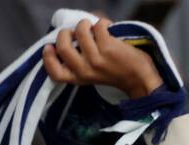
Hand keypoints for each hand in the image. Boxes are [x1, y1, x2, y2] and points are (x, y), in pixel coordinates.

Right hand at [41, 17, 163, 99]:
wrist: (140, 79)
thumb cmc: (116, 73)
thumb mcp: (93, 74)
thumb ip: (80, 61)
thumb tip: (68, 36)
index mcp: (80, 78)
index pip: (56, 73)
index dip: (48, 59)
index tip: (50, 47)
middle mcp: (86, 70)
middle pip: (63, 47)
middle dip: (65, 33)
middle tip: (75, 32)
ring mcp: (97, 59)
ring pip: (80, 31)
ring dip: (85, 24)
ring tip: (92, 28)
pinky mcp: (108, 48)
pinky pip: (98, 26)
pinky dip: (102, 22)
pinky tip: (108, 28)